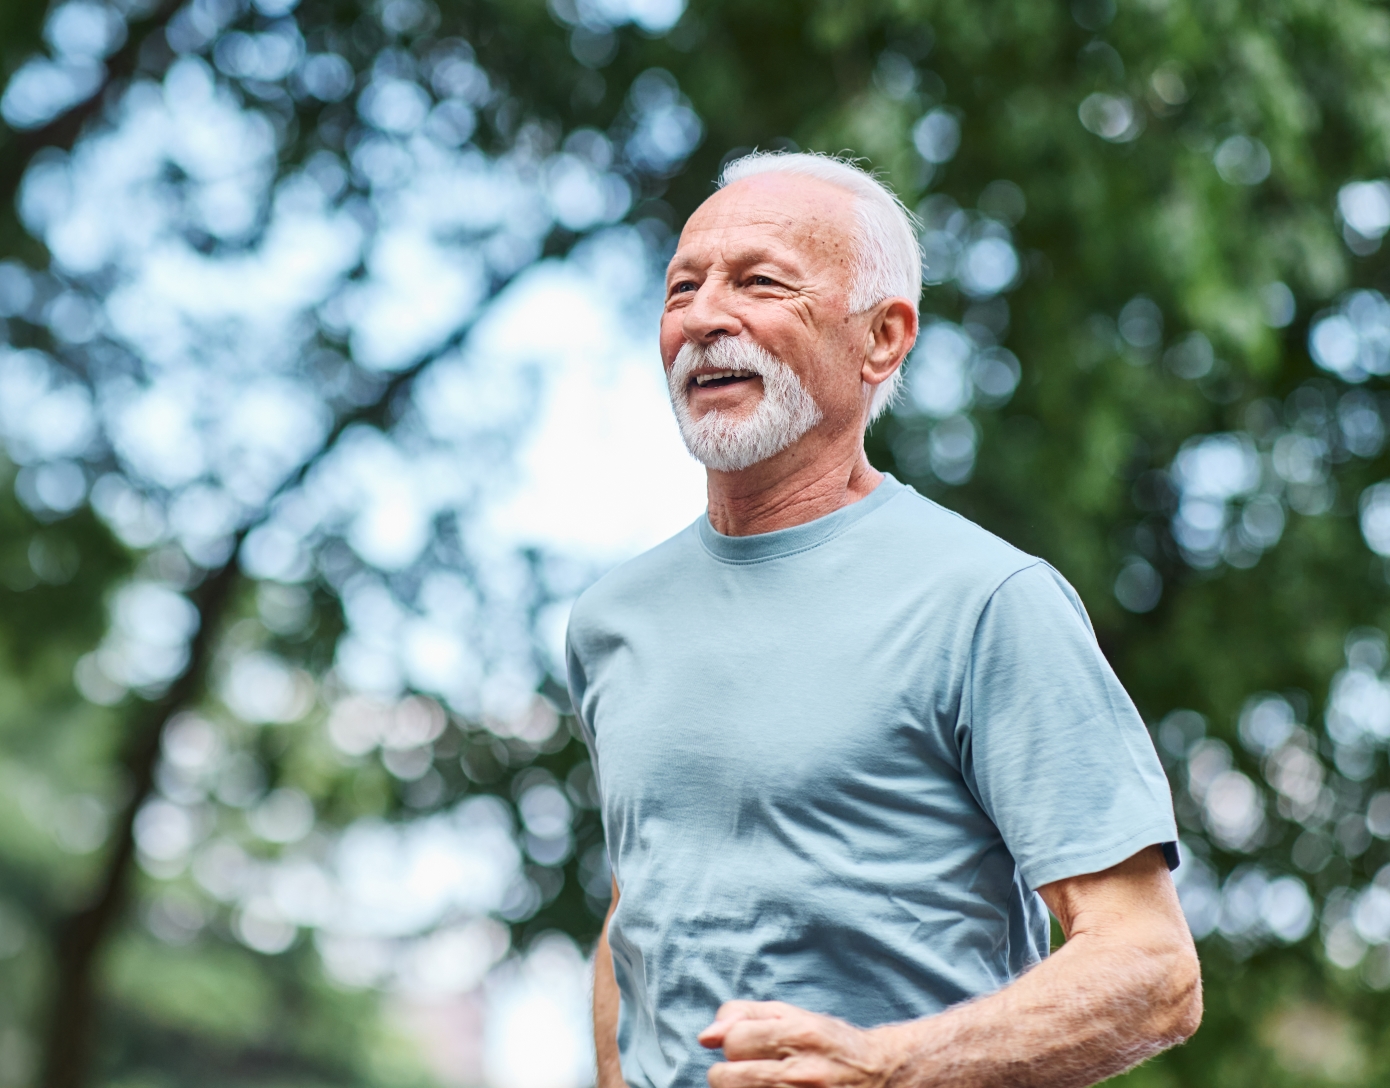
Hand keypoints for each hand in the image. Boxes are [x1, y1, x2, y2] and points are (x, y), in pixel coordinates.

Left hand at [698, 1001, 900, 1087]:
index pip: (733, 1041)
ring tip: (761, 1083)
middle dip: (729, 1074)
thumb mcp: (791, 1014)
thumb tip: (705, 1037)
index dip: (735, 1044)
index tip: (750, 1047)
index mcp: (799, 1035)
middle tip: (750, 1071)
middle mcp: (803, 1073)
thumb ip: (743, 1015)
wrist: (880, 1075)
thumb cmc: (826, 1042)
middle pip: (726, 1079)